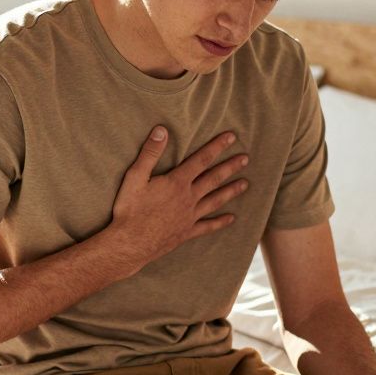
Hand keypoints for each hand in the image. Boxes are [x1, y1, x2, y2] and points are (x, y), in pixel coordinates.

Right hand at [105, 126, 249, 274]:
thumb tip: (162, 130)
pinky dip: (220, 222)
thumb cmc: (129, 209)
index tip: (231, 137)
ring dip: (231, 191)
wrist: (130, 244)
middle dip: (230, 167)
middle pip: (214, 179)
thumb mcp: (135, 177)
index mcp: (177, 183)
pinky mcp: (186, 232)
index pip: (201, 159)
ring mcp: (189, 216)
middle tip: (246, 158)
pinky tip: (231, 219)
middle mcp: (188, 198)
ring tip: (245, 184)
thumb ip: (150, 153)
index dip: (217, 146)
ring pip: (215, 201)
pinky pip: (207, 226)